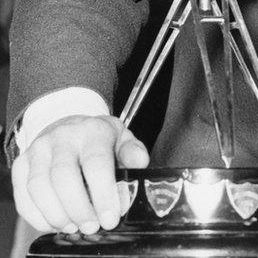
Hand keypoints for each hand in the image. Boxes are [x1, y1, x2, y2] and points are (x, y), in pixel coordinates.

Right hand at [11, 115, 148, 234]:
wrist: (68, 126)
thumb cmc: (99, 139)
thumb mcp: (122, 138)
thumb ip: (133, 152)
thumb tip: (140, 163)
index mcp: (93, 131)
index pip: (96, 163)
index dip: (103, 195)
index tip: (110, 218)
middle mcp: (62, 137)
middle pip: (64, 177)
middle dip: (78, 209)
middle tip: (92, 227)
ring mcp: (38, 150)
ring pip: (40, 187)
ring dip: (57, 215)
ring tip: (74, 227)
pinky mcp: (21, 165)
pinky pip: (23, 196)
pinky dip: (37, 216)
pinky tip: (54, 224)